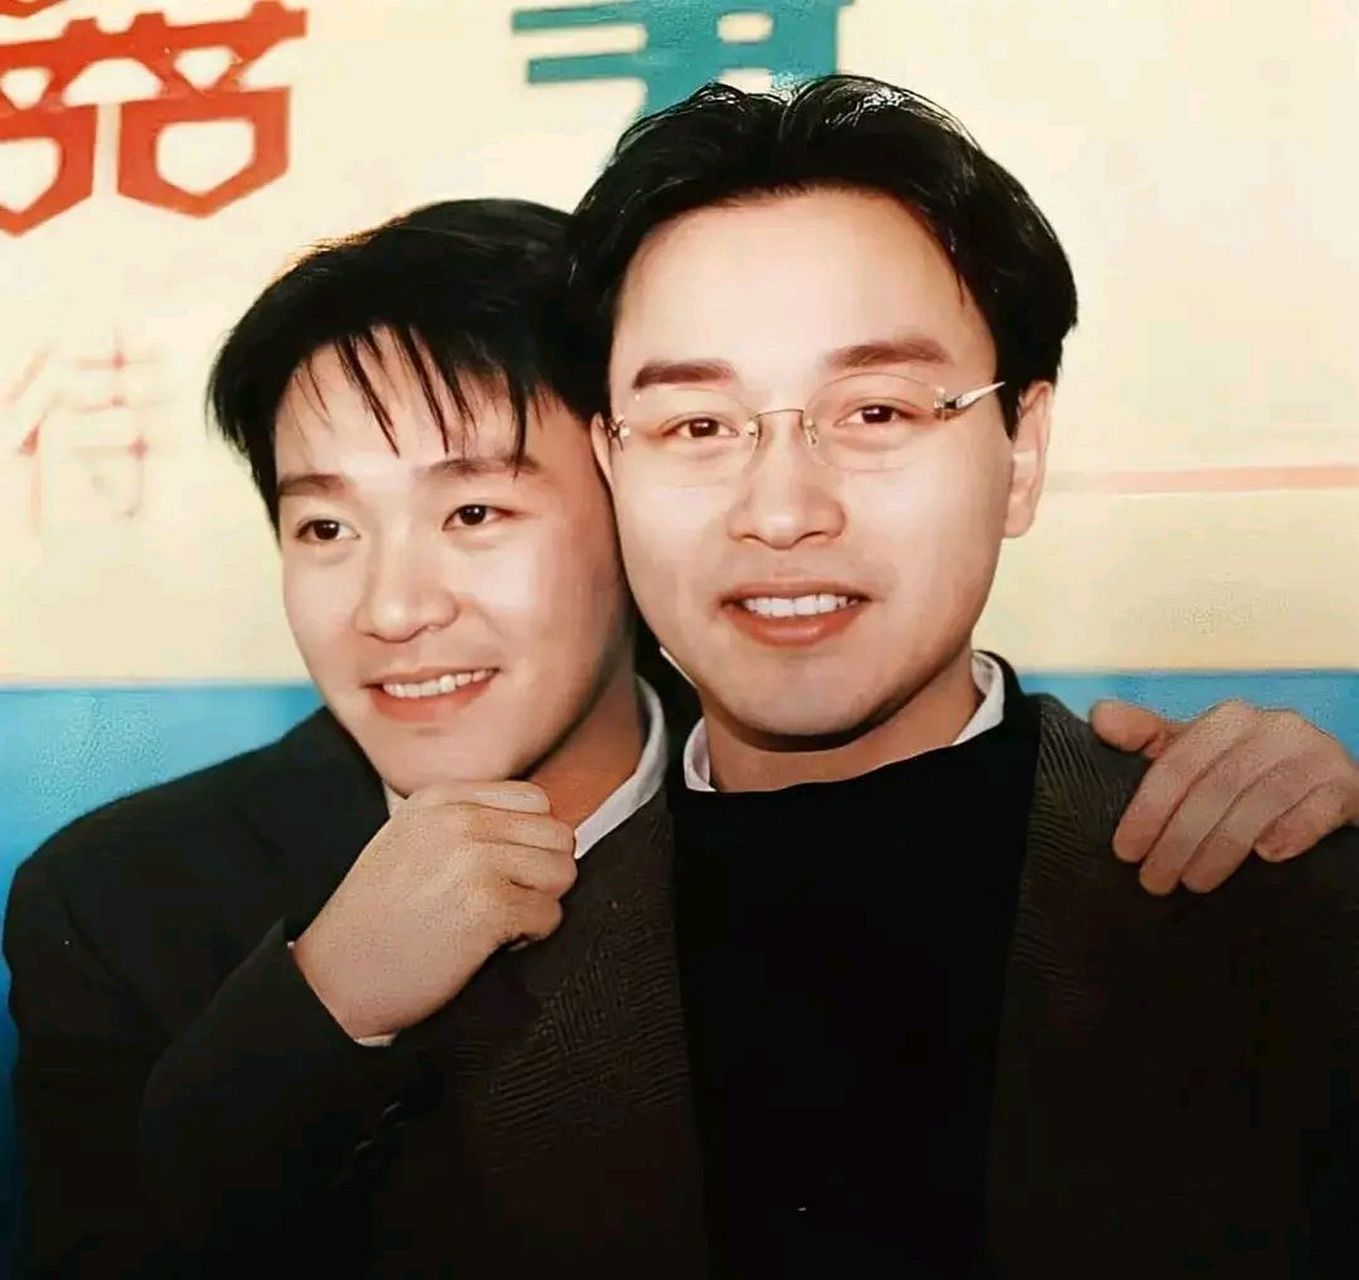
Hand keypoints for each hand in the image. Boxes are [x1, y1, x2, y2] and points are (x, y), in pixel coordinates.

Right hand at [292, 781, 575, 1039]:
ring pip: (562, 871)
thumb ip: (468, 821)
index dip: (530, 842)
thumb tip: (541, 827)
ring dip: (539, 904)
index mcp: (442, 798)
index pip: (535, 801)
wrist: (334, 978)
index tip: (504, 872)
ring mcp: (475, 860)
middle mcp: (460, 819)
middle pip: (557, 834)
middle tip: (505, 902)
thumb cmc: (375, 919)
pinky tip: (490, 945)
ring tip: (496, 922)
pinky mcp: (489, 906)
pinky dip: (531, 937)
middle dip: (542, 874)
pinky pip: (550, 915)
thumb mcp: (411, 840)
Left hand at [1091, 699, 1358, 894]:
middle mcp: (1274, 728)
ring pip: (1261, 801)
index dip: (1147, 809)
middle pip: (1215, 787)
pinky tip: (1268, 858)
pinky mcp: (1347, 785)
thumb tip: (1100, 717)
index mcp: (1230, 718)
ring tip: (1195, 883)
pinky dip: (1293, 831)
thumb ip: (1148, 737)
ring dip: (1223, 847)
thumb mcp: (1197, 751)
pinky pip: (1320, 807)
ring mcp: (1316, 754)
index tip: (1126, 850)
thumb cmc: (1248, 771)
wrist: (1326, 783)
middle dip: (1179, 839)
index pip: (1177, 764)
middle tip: (1154, 880)